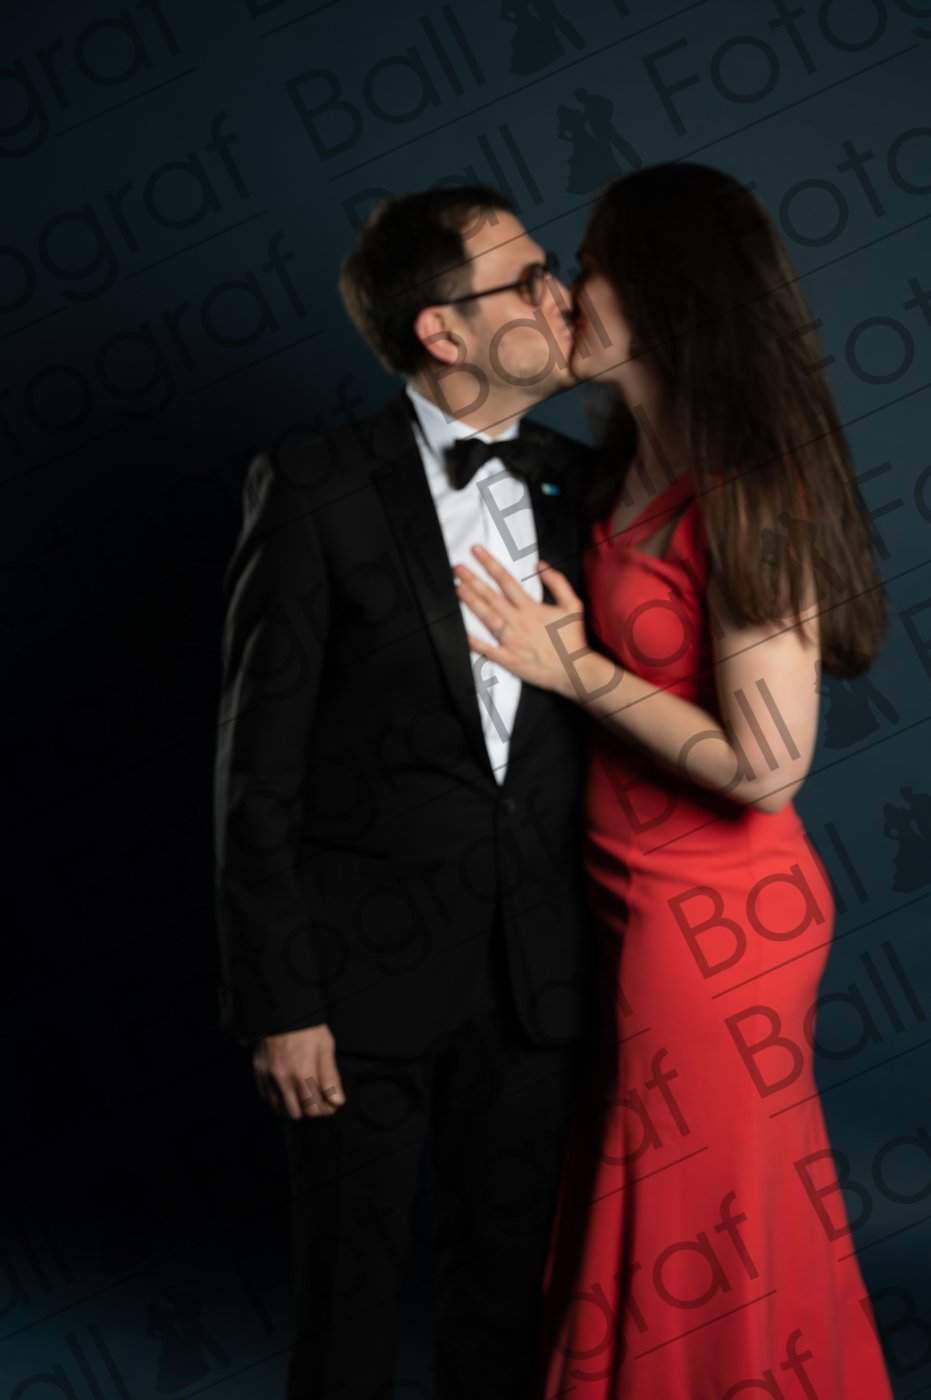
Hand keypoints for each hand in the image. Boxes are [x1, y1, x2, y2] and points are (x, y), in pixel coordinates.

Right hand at [252, 1023, 345, 1119]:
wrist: (283, 1011)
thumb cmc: (308, 1028)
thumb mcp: (325, 1047)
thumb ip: (331, 1077)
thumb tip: (337, 1101)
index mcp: (303, 1073)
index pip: (314, 1109)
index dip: (326, 1110)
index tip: (331, 1104)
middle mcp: (284, 1079)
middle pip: (297, 1113)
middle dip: (311, 1109)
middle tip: (319, 1099)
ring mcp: (269, 1077)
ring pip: (281, 1109)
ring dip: (294, 1107)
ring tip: (303, 1096)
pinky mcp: (259, 1073)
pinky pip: (268, 1098)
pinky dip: (279, 1099)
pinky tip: (288, 1090)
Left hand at [452, 544, 588, 698]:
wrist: (574, 669)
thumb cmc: (573, 638)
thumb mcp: (573, 605)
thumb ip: (557, 582)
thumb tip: (540, 564)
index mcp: (531, 608)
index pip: (506, 580)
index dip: (489, 564)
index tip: (476, 551)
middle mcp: (518, 622)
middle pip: (491, 596)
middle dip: (472, 580)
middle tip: (456, 569)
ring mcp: (511, 641)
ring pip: (486, 617)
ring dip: (470, 602)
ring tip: (457, 589)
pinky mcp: (508, 659)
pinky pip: (487, 649)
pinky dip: (473, 642)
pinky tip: (460, 632)